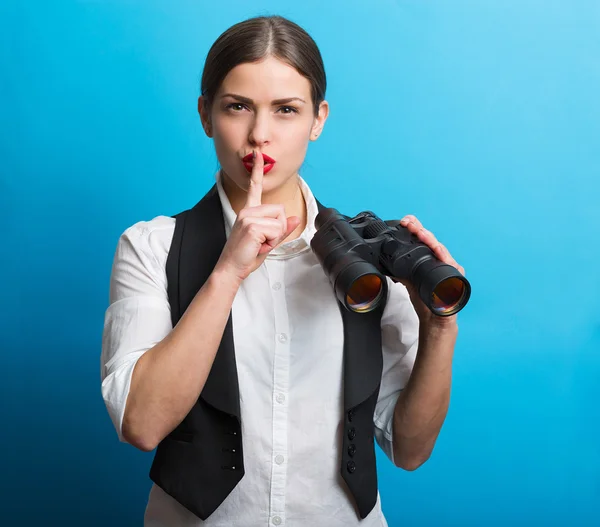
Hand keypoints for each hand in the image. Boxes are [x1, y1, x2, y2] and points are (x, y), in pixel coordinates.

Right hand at [213, 151, 300, 283]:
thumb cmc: (246, 255)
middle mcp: (247, 210)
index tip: (258, 154)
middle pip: (280, 210)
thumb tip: (295, 218)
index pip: (254, 187)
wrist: (231, 268)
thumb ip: (281, 229)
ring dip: (275, 237)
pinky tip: (258, 246)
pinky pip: (276, 230)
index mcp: (249, 211)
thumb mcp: (268, 241)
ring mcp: (248, 216)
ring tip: (260, 244)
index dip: (257, 170)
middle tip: (264, 241)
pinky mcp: (251, 225)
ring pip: (279, 221)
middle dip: (279, 229)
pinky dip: (271, 242)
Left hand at [394, 215, 465, 329]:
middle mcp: (442, 261)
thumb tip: (385, 264)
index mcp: (431, 259)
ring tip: (419, 231)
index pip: (424, 240)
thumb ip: (400, 272)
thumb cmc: (426, 301)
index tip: (405, 220)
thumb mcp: (409, 283)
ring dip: (429, 239)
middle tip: (408, 222)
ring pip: (440, 249)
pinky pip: (449, 264)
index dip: (416, 228)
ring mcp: (450, 268)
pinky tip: (436, 248)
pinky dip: (442, 255)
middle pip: (431, 241)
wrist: (435, 320)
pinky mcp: (456, 277)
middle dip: (419, 230)